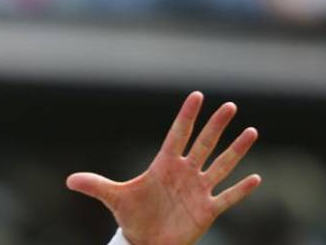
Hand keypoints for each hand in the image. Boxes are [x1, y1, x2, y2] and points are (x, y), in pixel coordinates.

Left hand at [66, 92, 260, 244]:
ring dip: (236, 150)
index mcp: (164, 165)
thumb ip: (95, 185)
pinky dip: (241, 189)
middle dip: (216, 126)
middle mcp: (185, 173)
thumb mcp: (114, 198)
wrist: (147, 241)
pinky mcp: (207, 210)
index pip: (177, 135)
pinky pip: (228, 197)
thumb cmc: (133, 215)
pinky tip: (256, 177)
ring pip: (221, 165)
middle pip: (204, 144)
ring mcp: (198, 190)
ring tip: (251, 131)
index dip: (186, 116)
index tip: (197, 95)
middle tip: (230, 105)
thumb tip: (68, 180)